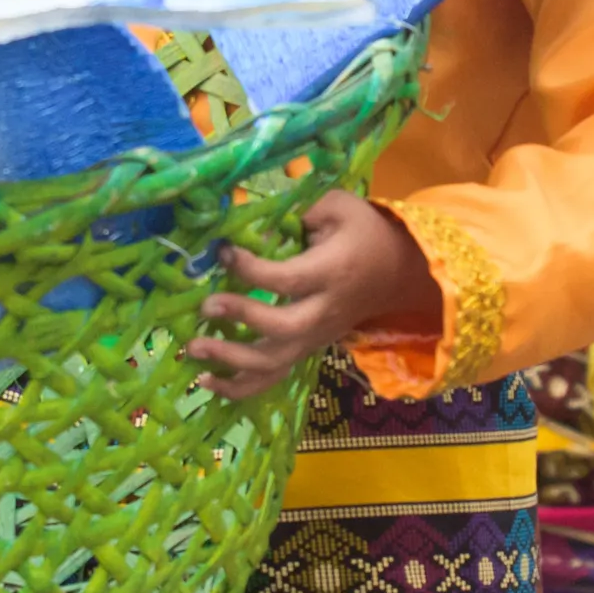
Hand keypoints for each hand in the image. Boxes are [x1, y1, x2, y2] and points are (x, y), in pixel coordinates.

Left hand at [187, 189, 440, 401]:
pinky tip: (207, 380)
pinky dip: (240, 386)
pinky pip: (274, 376)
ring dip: (232, 361)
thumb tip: (251, 228)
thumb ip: (299, 212)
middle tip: (207, 306)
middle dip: (243, 318)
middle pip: (284, 328)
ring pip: (276, 363)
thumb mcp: (338, 206)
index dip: (252, 269)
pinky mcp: (306, 350)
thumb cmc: (363, 232)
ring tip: (194, 349)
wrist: (398, 271)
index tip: (223, 252)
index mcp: (333, 273)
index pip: (289, 279)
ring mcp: (316, 337)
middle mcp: (325, 312)